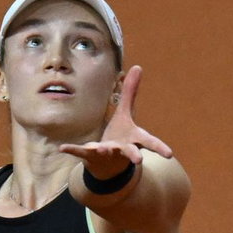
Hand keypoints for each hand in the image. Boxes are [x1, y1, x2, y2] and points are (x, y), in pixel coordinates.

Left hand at [59, 65, 172, 180]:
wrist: (106, 166)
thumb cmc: (121, 138)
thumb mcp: (125, 114)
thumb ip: (131, 93)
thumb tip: (138, 66)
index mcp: (133, 139)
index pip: (149, 143)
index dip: (160, 148)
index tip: (169, 155)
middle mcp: (122, 149)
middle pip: (130, 152)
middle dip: (134, 155)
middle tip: (139, 160)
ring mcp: (106, 154)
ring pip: (106, 152)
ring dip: (103, 150)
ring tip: (101, 149)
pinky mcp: (90, 156)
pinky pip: (80, 153)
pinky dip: (73, 150)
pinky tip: (62, 147)